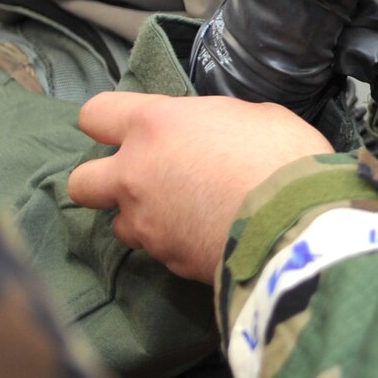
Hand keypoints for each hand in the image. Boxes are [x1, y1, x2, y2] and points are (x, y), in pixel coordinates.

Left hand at [69, 92, 330, 282]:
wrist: (295, 225)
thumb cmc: (281, 156)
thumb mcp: (254, 116)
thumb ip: (216, 124)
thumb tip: (213, 137)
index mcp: (153, 125)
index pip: (97, 114)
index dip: (108, 121)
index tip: (128, 128)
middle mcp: (135, 175)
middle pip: (82, 181)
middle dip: (103, 181)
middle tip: (142, 179)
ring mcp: (147, 224)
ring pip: (119, 224)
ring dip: (142, 218)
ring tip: (183, 215)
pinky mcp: (166, 262)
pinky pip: (159, 250)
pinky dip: (177, 243)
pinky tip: (208, 236)